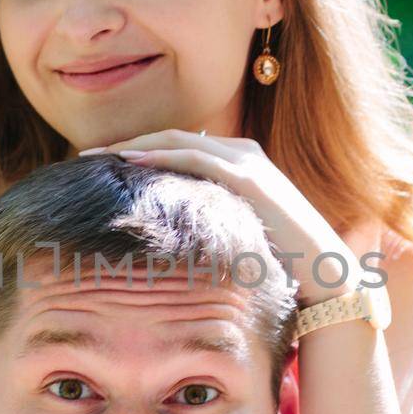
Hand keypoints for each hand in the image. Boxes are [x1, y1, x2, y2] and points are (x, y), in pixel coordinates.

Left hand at [78, 130, 375, 307]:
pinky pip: (195, 157)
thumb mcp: (235, 235)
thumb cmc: (279, 265)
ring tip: (97, 157)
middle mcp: (243, 153)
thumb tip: (169, 237)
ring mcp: (248, 161)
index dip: (137, 152)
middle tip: (86, 156)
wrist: (325, 275)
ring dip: (134, 146)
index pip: (178, 148)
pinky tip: (128, 162)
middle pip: (172, 138)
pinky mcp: (250, 176)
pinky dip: (160, 155)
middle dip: (126, 144)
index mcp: (240, 163)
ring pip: (178, 141)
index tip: (102, 167)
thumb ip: (208, 223)